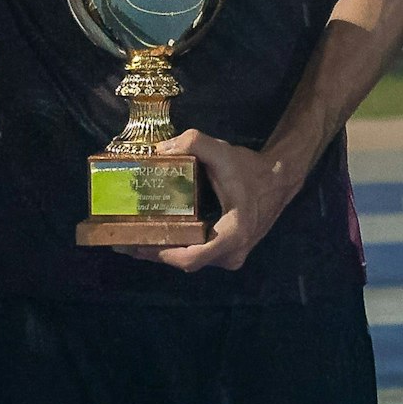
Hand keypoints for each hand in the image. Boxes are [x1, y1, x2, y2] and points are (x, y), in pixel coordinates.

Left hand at [128, 130, 303, 272]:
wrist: (278, 180)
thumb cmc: (249, 169)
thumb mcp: (222, 151)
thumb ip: (193, 143)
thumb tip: (159, 151)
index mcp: (232, 235)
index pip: (192, 257)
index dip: (162, 253)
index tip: (138, 243)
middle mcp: (232, 253)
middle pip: (186, 261)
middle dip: (154, 251)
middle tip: (124, 239)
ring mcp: (231, 256)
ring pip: (190, 260)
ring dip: (163, 250)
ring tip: (133, 237)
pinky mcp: (227, 252)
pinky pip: (197, 254)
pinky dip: (176, 246)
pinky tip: (156, 234)